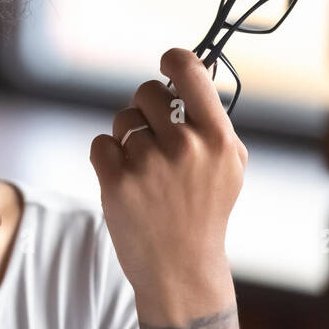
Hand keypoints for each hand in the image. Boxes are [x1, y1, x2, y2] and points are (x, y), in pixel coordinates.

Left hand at [88, 48, 246, 325]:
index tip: (165, 64)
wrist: (181, 267)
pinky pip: (101, 143)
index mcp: (217, 137)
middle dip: (145, 109)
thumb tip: (191, 69)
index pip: (189, 70)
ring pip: (122, 120)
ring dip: (128, 139)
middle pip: (146, 92)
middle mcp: (184, 147)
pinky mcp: (116, 181)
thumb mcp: (227, 163)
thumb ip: (211, 118)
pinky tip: (126, 181)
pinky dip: (108, 158)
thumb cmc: (203, 209)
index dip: (172, 60)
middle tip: (155, 139)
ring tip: (146, 171)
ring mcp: (148, 164)